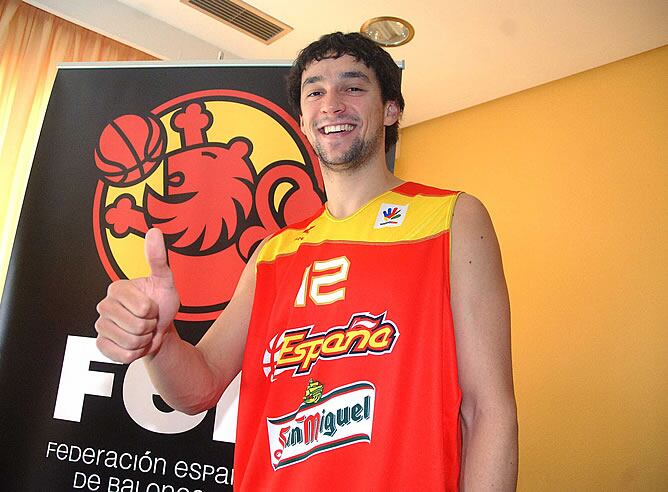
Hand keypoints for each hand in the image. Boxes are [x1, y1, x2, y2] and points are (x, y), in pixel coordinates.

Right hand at [95, 228, 179, 362]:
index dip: (154, 311)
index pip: (143, 308)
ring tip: (143, 331)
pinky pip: (122, 355)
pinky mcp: (100, 345)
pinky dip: (134, 353)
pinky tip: (134, 343)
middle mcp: (104, 305)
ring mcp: (100, 326)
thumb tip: (154, 231)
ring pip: (130, 341)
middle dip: (150, 326)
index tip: (152, 306)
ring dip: (143, 340)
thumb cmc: (162, 303)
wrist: (159, 330)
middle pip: (137, 326)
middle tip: (148, 320)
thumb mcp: (165, 281)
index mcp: (117, 288)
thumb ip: (158, 258)